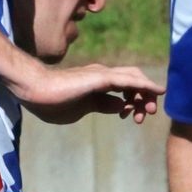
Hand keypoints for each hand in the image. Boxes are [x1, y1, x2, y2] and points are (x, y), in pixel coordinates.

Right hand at [17, 63, 163, 124]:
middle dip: (144, 96)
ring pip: (134, 78)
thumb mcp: (83, 108)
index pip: (124, 87)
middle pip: (133, 80)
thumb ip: (102, 106)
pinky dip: (145, 84)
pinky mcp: (100, 77)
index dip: (133, 101)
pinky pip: (129, 79)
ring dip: (147, 93)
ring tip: (151, 109)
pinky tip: (157, 91)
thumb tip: (120, 106)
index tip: (130, 117)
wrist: (35, 92)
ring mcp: (102, 74)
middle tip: (146, 114)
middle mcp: (102, 74)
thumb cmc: (51, 103)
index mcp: (97, 83)